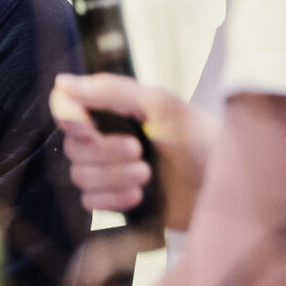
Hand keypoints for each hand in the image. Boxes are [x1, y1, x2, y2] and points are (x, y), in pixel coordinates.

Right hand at [48, 73, 216, 233]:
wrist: (223, 186)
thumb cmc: (199, 137)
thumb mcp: (160, 104)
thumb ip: (110, 90)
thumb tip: (62, 83)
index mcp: (114, 109)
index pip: (65, 106)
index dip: (67, 116)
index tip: (86, 127)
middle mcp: (106, 138)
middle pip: (72, 147)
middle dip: (104, 152)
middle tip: (139, 151)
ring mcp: (109, 172)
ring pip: (79, 176)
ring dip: (112, 177)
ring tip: (147, 175)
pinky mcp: (115, 201)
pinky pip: (90, 203)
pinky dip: (113, 200)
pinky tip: (140, 196)